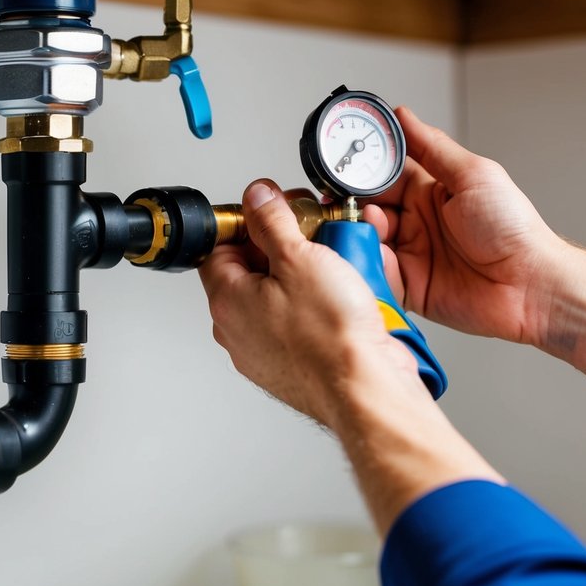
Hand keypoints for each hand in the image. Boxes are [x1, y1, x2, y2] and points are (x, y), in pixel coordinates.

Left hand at [198, 179, 423, 428]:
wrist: (366, 388)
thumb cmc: (331, 336)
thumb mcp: (299, 256)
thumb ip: (272, 221)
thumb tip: (256, 197)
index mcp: (227, 301)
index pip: (219, 247)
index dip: (248, 224)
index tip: (274, 214)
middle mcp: (238, 331)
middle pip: (250, 272)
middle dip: (282, 248)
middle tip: (311, 238)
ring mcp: (265, 352)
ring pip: (280, 298)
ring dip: (306, 276)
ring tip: (336, 267)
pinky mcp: (294, 366)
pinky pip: (301, 323)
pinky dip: (319, 306)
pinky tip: (345, 297)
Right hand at [364, 108, 569, 346]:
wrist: (530, 285)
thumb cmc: (513, 228)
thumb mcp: (472, 175)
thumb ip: (432, 147)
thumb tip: (402, 115)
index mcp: (428, 191)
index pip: (382, 175)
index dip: (360, 171)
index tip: (341, 166)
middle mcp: (415, 221)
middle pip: (367, 207)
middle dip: (350, 203)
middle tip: (341, 201)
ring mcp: (410, 254)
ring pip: (366, 239)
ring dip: (357, 232)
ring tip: (366, 227)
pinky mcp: (408, 286)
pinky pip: (376, 273)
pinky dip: (366, 264)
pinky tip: (368, 254)